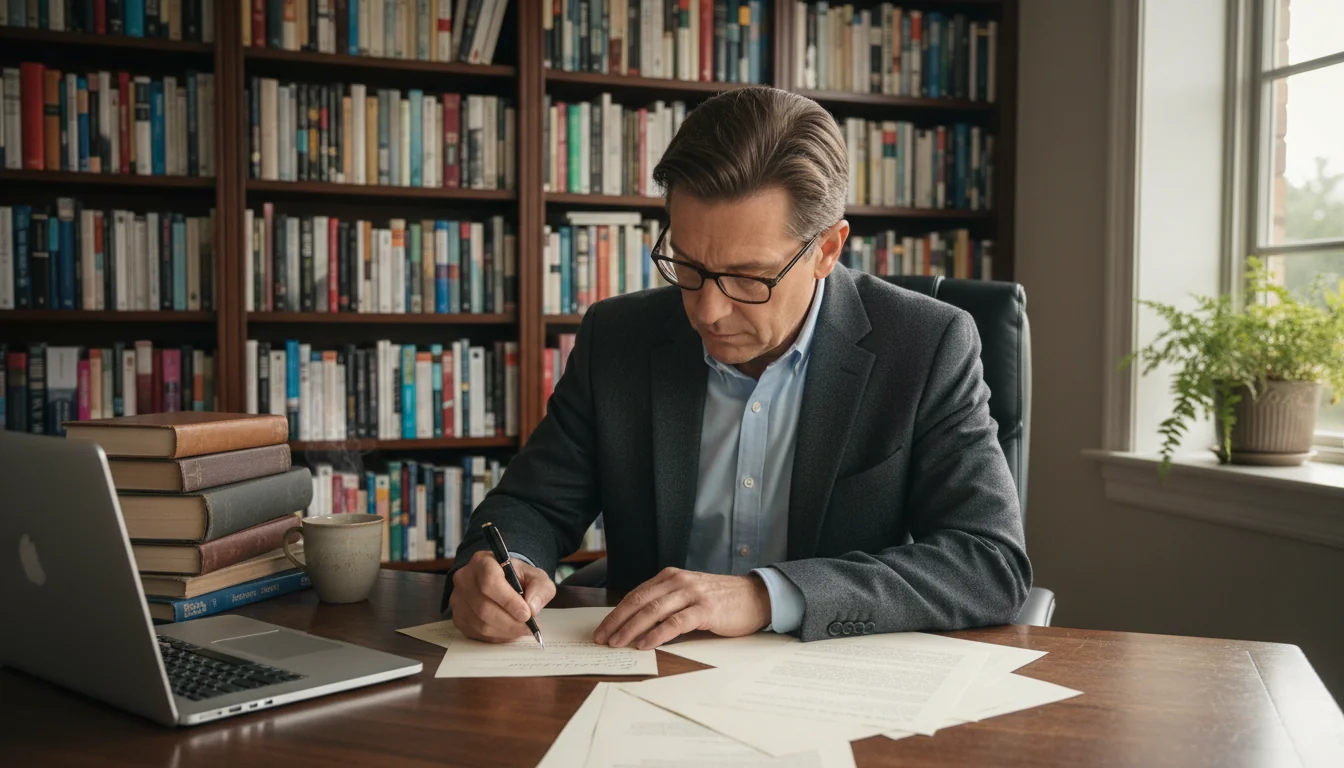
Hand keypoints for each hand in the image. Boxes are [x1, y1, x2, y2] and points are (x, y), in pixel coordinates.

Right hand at [450, 550, 555, 642]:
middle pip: (484, 607)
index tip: (526, 614)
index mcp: (483, 562)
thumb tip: (532, 608)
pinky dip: (496, 636)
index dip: (508, 601)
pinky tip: (508, 630)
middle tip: (529, 627)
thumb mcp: (536, 576)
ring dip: (505, 631)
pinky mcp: (458, 616)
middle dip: (510, 622)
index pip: (490, 582)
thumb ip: (540, 589)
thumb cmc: (517, 578)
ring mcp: (458, 599)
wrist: (501, 581)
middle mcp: (465, 578)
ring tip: (522, 629)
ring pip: (480, 623)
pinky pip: (476, 633)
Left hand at [593, 568, 771, 649]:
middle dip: (617, 621)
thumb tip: (636, 624)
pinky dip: (657, 633)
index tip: (602, 629)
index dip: (616, 613)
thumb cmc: (721, 599)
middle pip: (639, 601)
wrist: (756, 597)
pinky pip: (675, 622)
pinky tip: (645, 643)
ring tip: (618, 643)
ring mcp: (692, 594)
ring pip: (653, 610)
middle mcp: (678, 581)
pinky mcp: (705, 609)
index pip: (636, 594)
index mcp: (671, 577)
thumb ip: (666, 602)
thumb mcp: (689, 594)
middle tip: (602, 638)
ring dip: (631, 628)